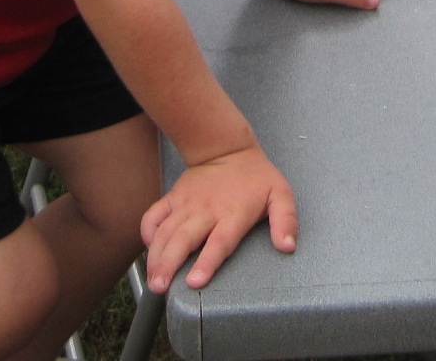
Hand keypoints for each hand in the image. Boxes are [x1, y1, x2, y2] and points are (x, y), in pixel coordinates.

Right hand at [141, 143, 295, 291]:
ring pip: (166, 232)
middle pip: (184, 239)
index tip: (194, 281)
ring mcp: (186, 204)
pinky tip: (148, 248)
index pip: (219, 242)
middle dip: (169, 264)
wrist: (228, 147)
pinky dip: (147, 231)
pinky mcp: (173, 197)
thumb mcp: (280, 194)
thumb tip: (288, 246)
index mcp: (233, 213)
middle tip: (160, 286)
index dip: (206, 262)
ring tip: (152, 279)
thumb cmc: (256, 177)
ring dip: (156, 256)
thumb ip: (286, 220)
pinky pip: (154, 215)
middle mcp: (206, 210)